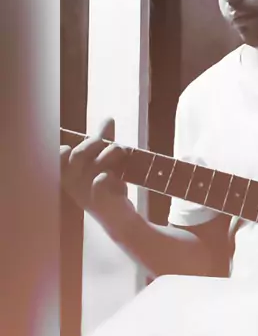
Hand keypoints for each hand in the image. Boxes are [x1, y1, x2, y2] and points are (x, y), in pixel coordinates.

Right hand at [60, 118, 137, 237]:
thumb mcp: (103, 161)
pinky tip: (113, 176)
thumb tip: (108, 118)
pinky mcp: (102, 202)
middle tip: (112, 144)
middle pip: (78, 155)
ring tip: (121, 153)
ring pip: (94, 164)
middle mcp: (74, 186)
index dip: (63, 149)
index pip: (58, 157)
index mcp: (70, 175)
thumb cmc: (107, 186)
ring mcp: (87, 195)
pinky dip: (106, 176)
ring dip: (110, 153)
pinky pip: (100, 183)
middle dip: (95, 143)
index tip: (73, 145)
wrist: (120, 218)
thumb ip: (104, 140)